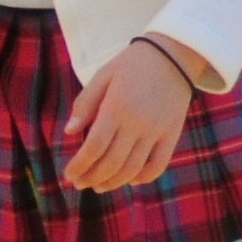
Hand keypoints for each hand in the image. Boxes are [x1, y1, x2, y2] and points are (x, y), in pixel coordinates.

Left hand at [60, 40, 199, 192]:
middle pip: (112, 162)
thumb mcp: (103, 75)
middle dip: (92, 177)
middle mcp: (136, 123)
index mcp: (116, 108)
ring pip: (133, 168)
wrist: (173, 54)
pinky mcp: (172, 134)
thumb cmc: (132, 64)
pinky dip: (144, 177)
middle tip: (80, 184)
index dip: (80, 165)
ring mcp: (156, 131)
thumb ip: (85, 103)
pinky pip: (158, 165)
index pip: (94, 147)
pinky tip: (131, 180)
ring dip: (113, 182)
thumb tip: (69, 132)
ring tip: (99, 186)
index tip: (69, 175)